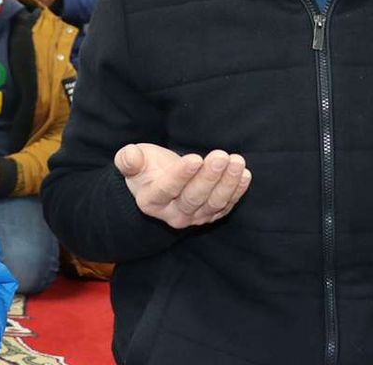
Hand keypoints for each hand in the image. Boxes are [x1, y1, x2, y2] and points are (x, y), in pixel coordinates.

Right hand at [115, 143, 250, 228]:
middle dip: (209, 177)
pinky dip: (237, 191)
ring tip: (236, 162)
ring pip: (214, 203)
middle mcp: (173, 214)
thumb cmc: (145, 168)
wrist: (159, 183)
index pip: (167, 190)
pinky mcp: (211, 214)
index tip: (195, 158)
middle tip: (221, 156)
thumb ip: (128, 160)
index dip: (181, 175)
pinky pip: (226, 205)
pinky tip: (244, 174)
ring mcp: (194, 217)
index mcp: (150, 201)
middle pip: (194, 198)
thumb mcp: (132, 161)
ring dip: (228, 182)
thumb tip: (130, 156)